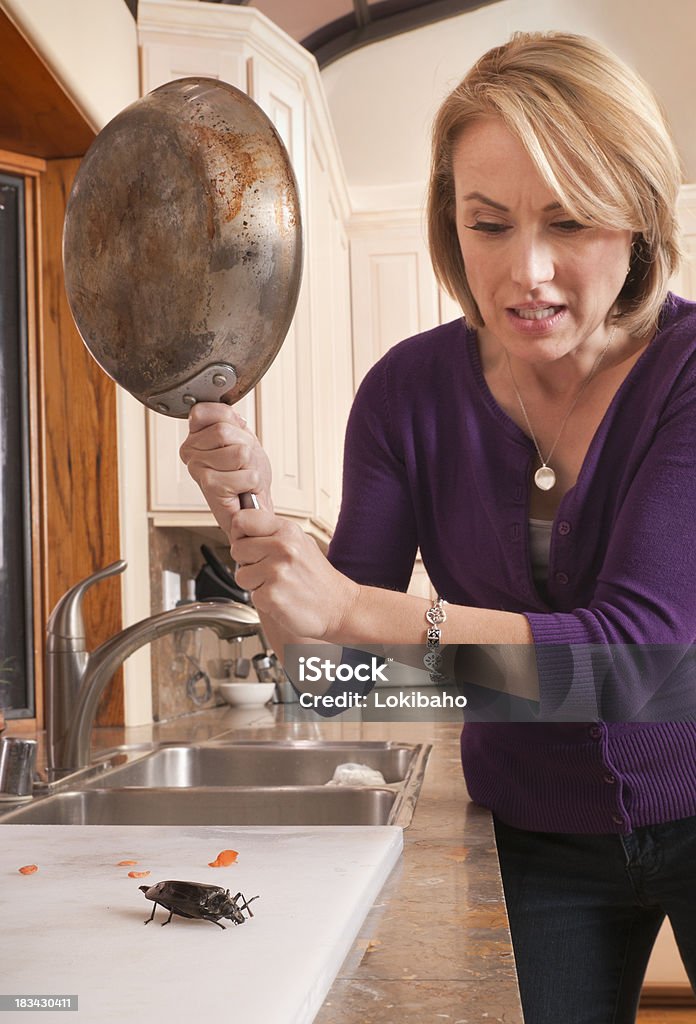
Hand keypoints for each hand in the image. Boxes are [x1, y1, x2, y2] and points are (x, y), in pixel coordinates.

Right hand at [179, 403, 272, 535]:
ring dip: (249, 466)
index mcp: (194, 436)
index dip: (231, 423)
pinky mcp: (210, 486)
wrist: (252, 507)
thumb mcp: (241, 437)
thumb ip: (229, 418)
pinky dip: (251, 482)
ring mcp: (197, 468)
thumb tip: (223, 408)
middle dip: (245, 446)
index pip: (208, 410)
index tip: (234, 440)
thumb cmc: (246, 476)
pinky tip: (241, 489)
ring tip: (241, 475)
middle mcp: (190, 452)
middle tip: (241, 463)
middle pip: (224, 431)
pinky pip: (246, 474)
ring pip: (239, 452)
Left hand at [229, 509, 360, 640]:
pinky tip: (282, 598)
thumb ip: (272, 533)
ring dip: (255, 584)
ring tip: (278, 584)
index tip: (250, 542)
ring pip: (241, 575)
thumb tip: (242, 528)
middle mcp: (283, 548)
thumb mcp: (300, 543)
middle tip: (270, 569)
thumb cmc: (318, 578)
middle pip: (237, 549)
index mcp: (288, 531)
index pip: (242, 519)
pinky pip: (252, 596)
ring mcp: (277, 572)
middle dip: (248, 562)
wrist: (340, 608)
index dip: (241, 534)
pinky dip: (264, 601)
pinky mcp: (272, 596)